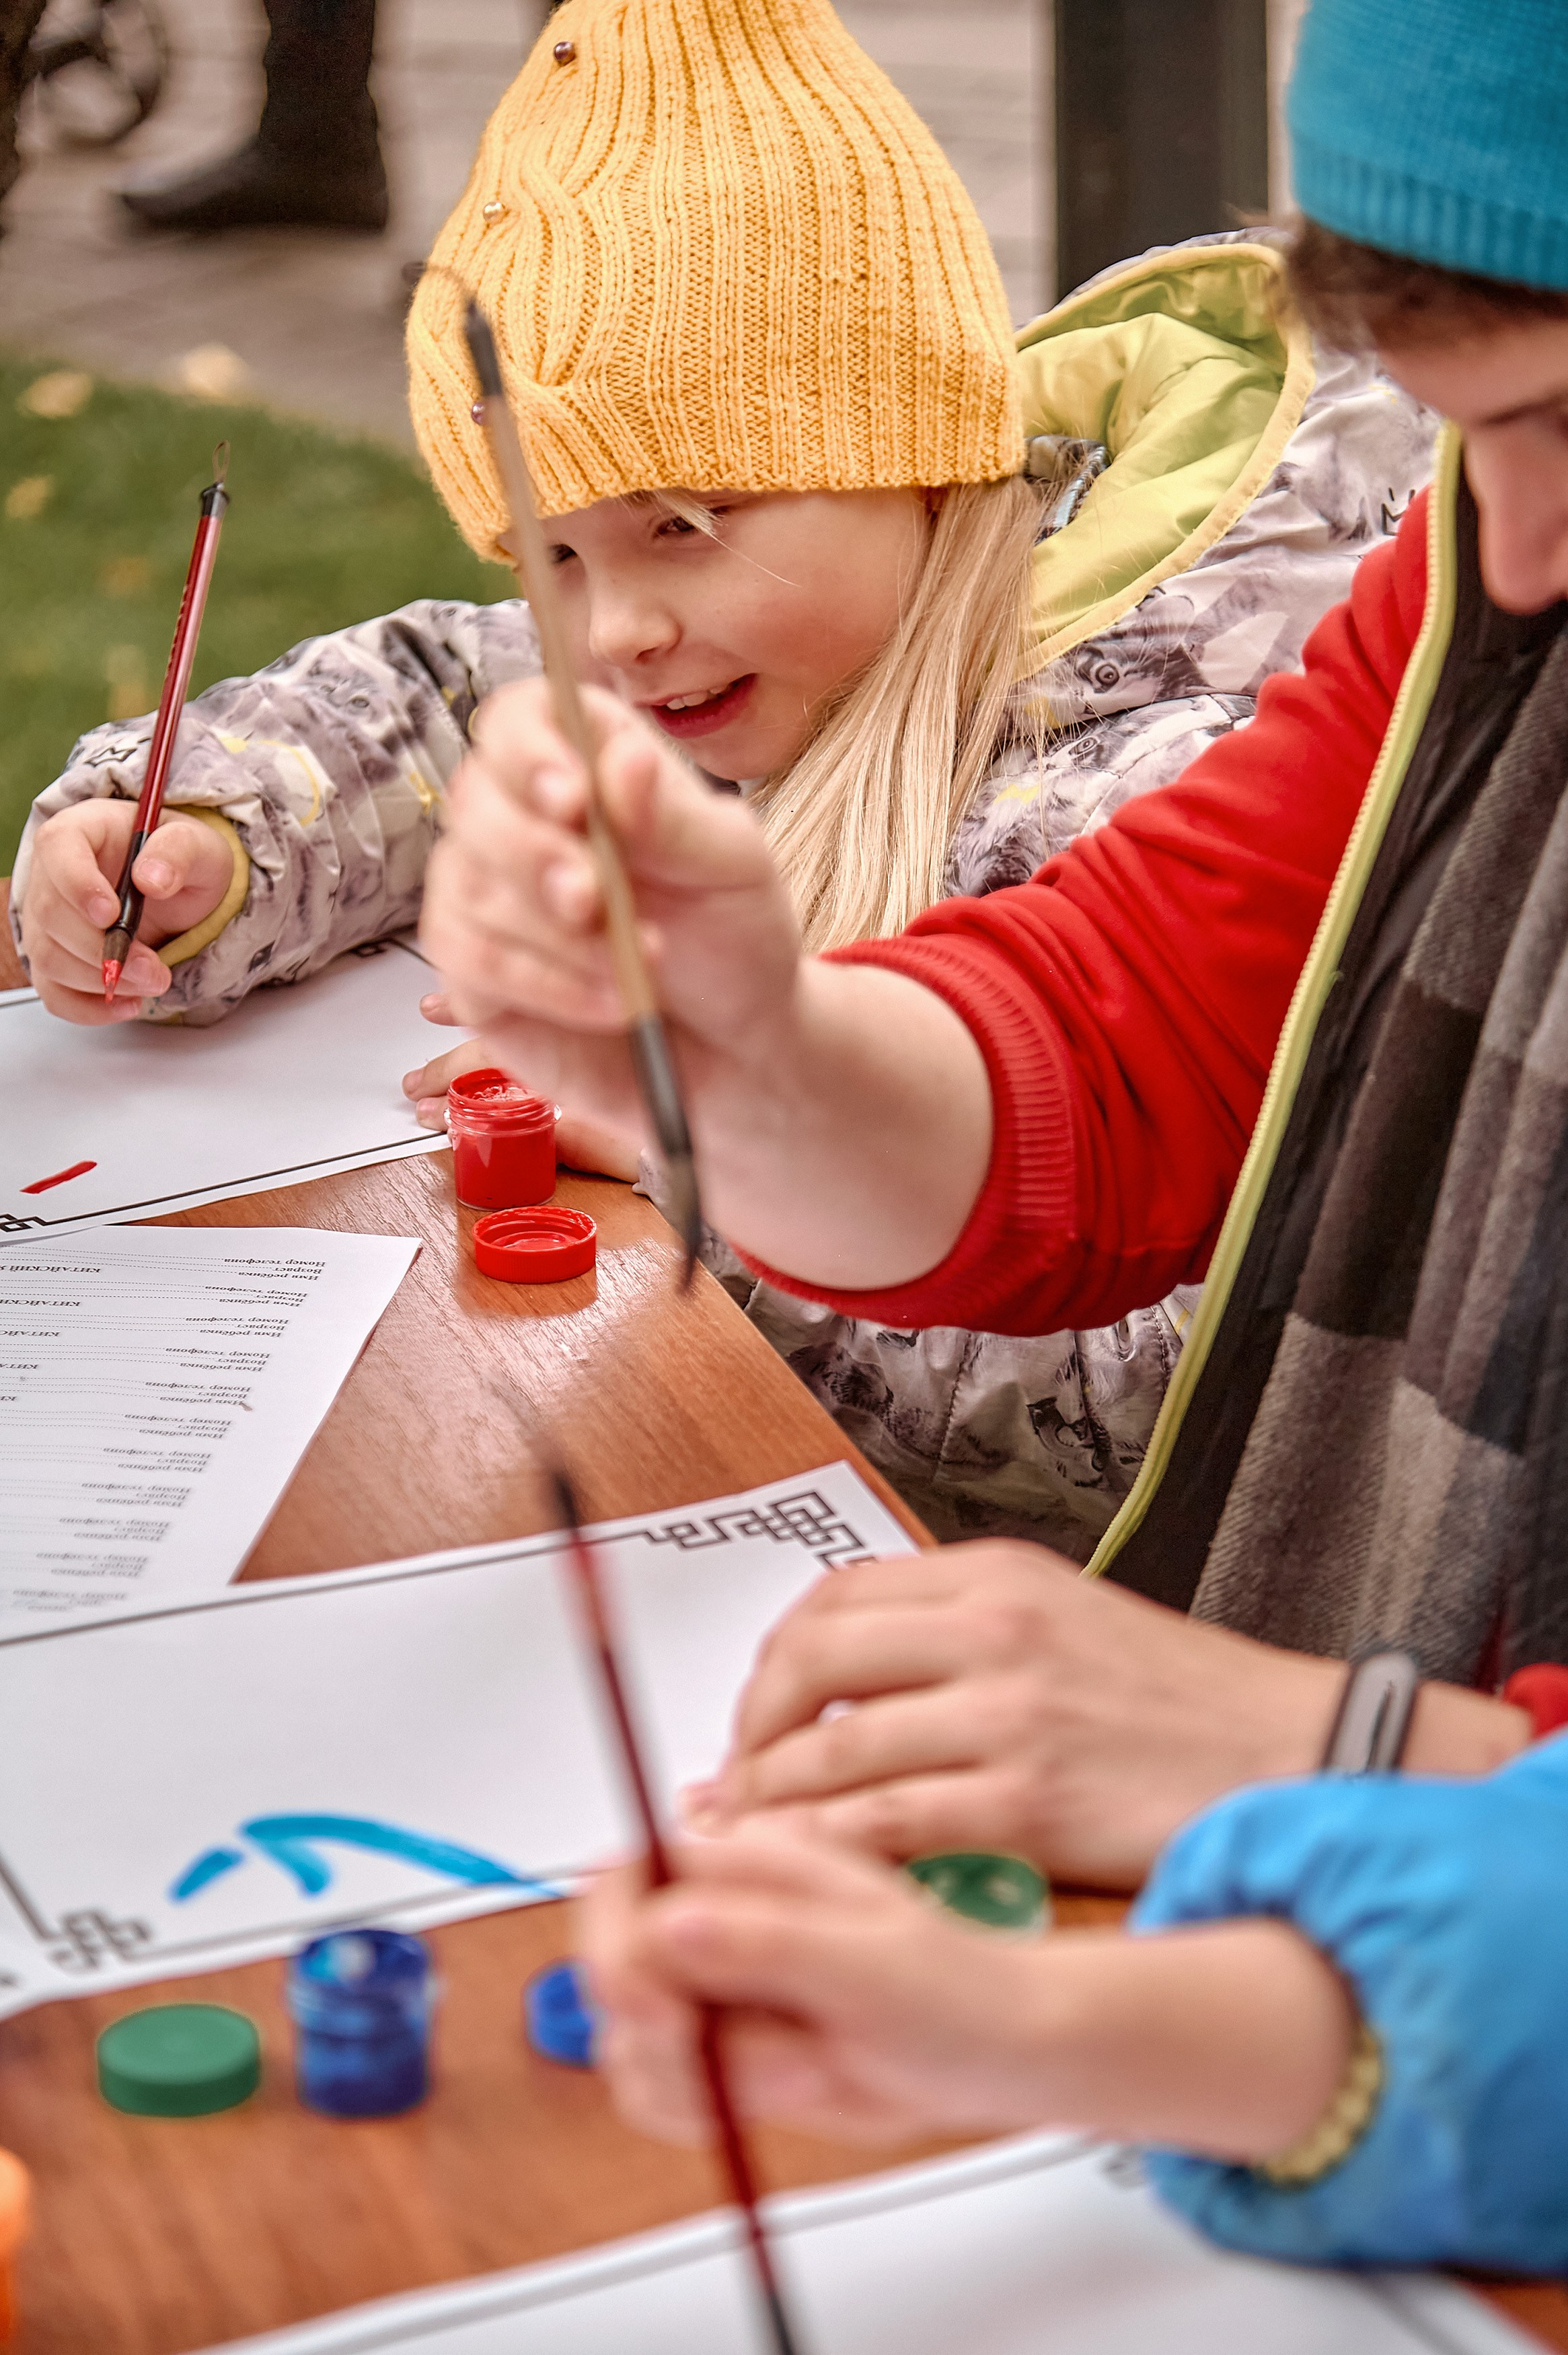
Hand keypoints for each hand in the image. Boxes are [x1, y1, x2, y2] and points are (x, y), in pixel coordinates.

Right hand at [20, 800, 232, 1023]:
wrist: (180, 890)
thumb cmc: (179, 859)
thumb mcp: (197, 845)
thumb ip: (178, 852)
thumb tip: (151, 879)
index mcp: (81, 831)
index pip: (58, 849)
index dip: (77, 884)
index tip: (112, 915)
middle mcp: (53, 874)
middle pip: (51, 915)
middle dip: (102, 950)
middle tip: (154, 970)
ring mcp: (48, 920)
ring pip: (50, 959)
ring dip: (101, 981)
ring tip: (152, 982)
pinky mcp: (57, 958)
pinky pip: (54, 992)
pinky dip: (88, 1008)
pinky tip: (127, 1004)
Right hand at [417, 680, 989, 1287]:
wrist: (736, 1044)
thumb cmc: (733, 937)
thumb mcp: (732, 867)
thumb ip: (675, 816)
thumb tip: (625, 761)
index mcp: (586, 764)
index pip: (517, 720)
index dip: (529, 750)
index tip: (574, 798)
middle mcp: (522, 819)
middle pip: (473, 800)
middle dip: (534, 852)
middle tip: (595, 899)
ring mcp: (489, 894)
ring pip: (468, 885)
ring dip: (555, 934)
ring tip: (640, 967)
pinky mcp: (474, 971)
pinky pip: (467, 960)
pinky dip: (545, 984)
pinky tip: (612, 1002)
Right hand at [581, 1820, 1060, 2148]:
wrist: (991, 2053)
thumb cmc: (955, 1990)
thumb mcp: (869, 1964)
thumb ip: (766, 1943)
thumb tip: (669, 1925)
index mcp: (747, 1867)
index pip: (624, 1880)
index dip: (615, 1944)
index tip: (654, 2008)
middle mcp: (718, 1919)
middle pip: (614, 1969)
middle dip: (667, 2033)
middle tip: (756, 2061)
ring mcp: (715, 1986)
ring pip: (629, 2040)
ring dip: (701, 2079)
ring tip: (806, 2065)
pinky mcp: (720, 2049)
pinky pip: (658, 2088)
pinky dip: (700, 2108)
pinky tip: (782, 2092)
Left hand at [698, 1544, 1348, 1888]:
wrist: (1294, 1754)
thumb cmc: (1185, 1703)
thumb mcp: (1067, 1620)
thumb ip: (966, 1631)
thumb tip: (857, 1675)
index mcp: (996, 1576)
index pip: (834, 1598)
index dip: (773, 1660)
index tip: (760, 1711)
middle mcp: (993, 1629)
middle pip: (809, 1664)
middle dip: (752, 1731)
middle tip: (738, 1783)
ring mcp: (1007, 1714)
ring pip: (832, 1754)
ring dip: (771, 1805)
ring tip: (752, 1842)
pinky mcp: (1027, 1802)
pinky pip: (886, 1828)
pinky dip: (831, 1855)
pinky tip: (816, 1879)